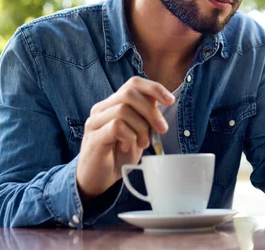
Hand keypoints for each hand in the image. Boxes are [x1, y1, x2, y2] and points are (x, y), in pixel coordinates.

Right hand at [76, 76, 174, 199]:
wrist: (96, 180)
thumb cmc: (117, 156)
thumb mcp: (137, 133)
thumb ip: (145, 116)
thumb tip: (161, 101)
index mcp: (113, 104)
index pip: (133, 83)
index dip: (154, 88)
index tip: (170, 100)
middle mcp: (102, 108)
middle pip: (130, 93)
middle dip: (151, 111)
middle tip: (161, 130)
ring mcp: (95, 121)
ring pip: (124, 109)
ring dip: (141, 128)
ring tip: (143, 144)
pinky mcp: (94, 136)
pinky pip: (117, 126)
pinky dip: (130, 137)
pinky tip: (128, 147)